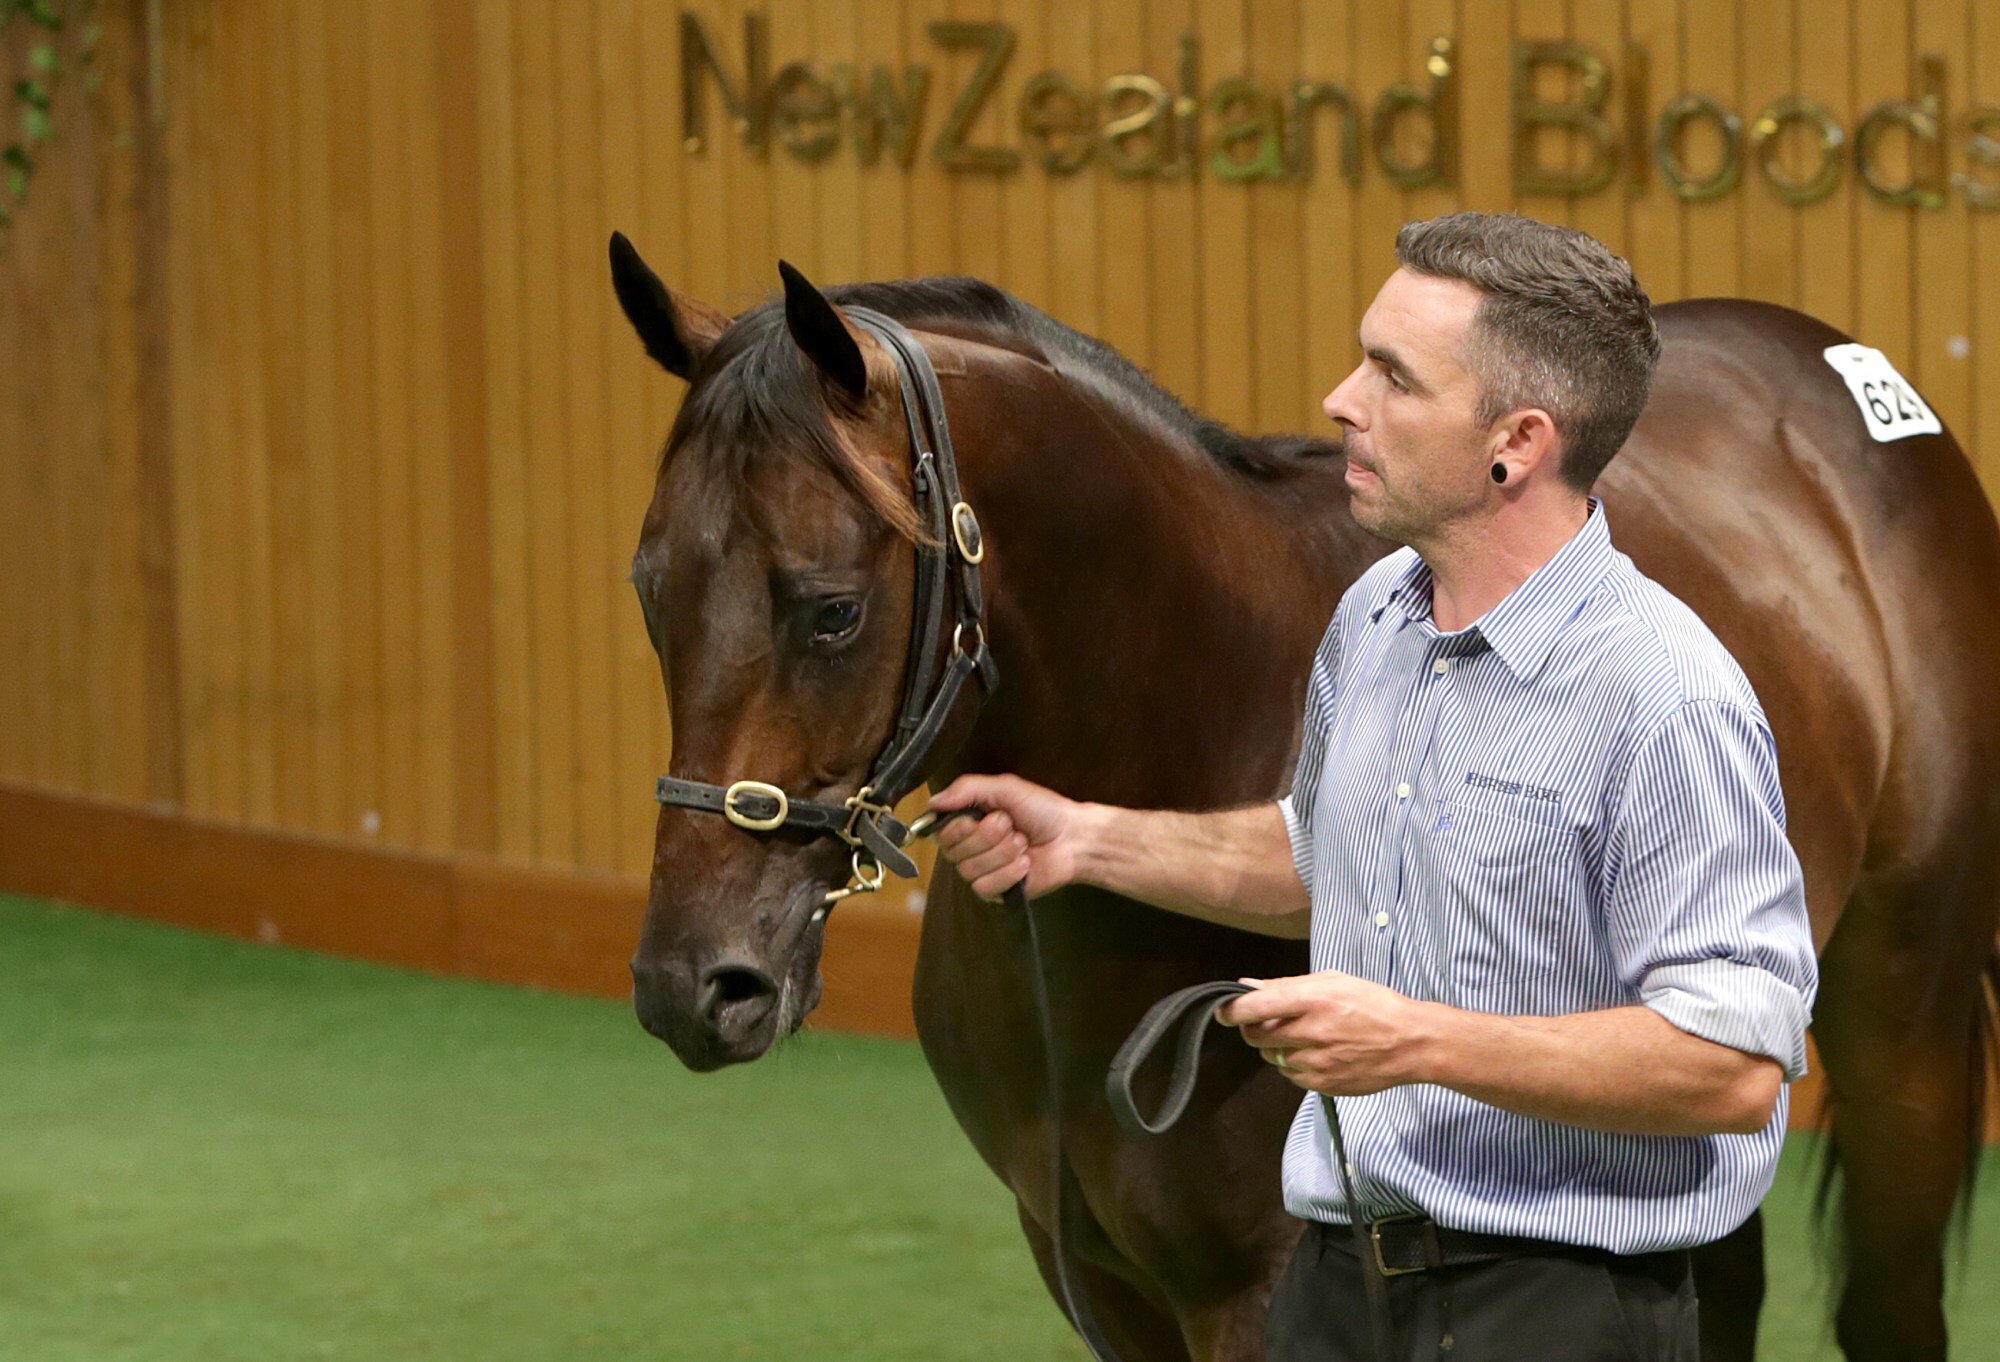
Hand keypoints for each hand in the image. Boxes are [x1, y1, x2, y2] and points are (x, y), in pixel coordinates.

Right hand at [929, 773, 1086, 900]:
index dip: (956, 828)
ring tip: (1022, 842)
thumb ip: (967, 789)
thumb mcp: (1005, 788)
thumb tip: (934, 801)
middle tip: (1010, 825)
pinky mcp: (995, 890)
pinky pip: (985, 886)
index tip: (974, 819)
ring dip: (1003, 853)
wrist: (1073, 837)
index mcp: (968, 820)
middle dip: (988, 836)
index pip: (939, 831)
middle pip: (953, 851)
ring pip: (970, 869)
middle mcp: (970, 846)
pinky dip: (1009, 872)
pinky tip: (1024, 863)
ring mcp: (982, 869)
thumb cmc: (1043, 811)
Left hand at [1215, 970, 1437, 1095]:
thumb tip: (1248, 986)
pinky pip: (1290, 1075)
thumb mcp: (1333, 981)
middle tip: (1267, 1022)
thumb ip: (1287, 985)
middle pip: (1256, 1037)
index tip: (1223, 1010)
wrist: (1410, 1043)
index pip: (1256, 1006)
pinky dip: (1294, 1064)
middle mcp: (1311, 1032)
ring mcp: (1316, 1062)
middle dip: (1253, 1029)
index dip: (1231, 1010)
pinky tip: (1317, 1053)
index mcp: (1313, 1000)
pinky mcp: (1323, 1085)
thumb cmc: (1373, 1004)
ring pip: (1271, 1057)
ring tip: (1303, 1036)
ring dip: (1276, 1047)